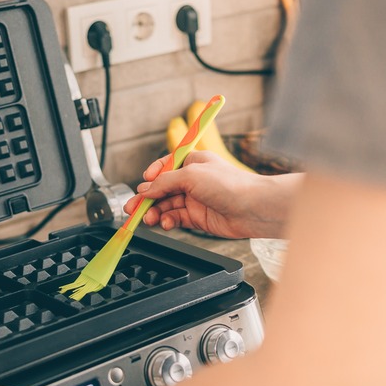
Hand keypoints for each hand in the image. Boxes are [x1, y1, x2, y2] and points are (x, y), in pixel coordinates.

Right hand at [125, 151, 299, 238]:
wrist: (252, 208)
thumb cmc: (230, 184)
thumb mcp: (191, 175)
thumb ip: (165, 182)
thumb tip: (146, 189)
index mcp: (192, 162)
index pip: (164, 167)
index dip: (151, 177)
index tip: (141, 185)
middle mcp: (193, 180)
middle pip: (162, 189)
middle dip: (146, 198)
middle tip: (132, 209)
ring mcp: (195, 200)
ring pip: (166, 205)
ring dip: (155, 212)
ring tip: (147, 218)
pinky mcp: (198, 218)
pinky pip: (176, 218)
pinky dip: (167, 221)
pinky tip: (164, 223)